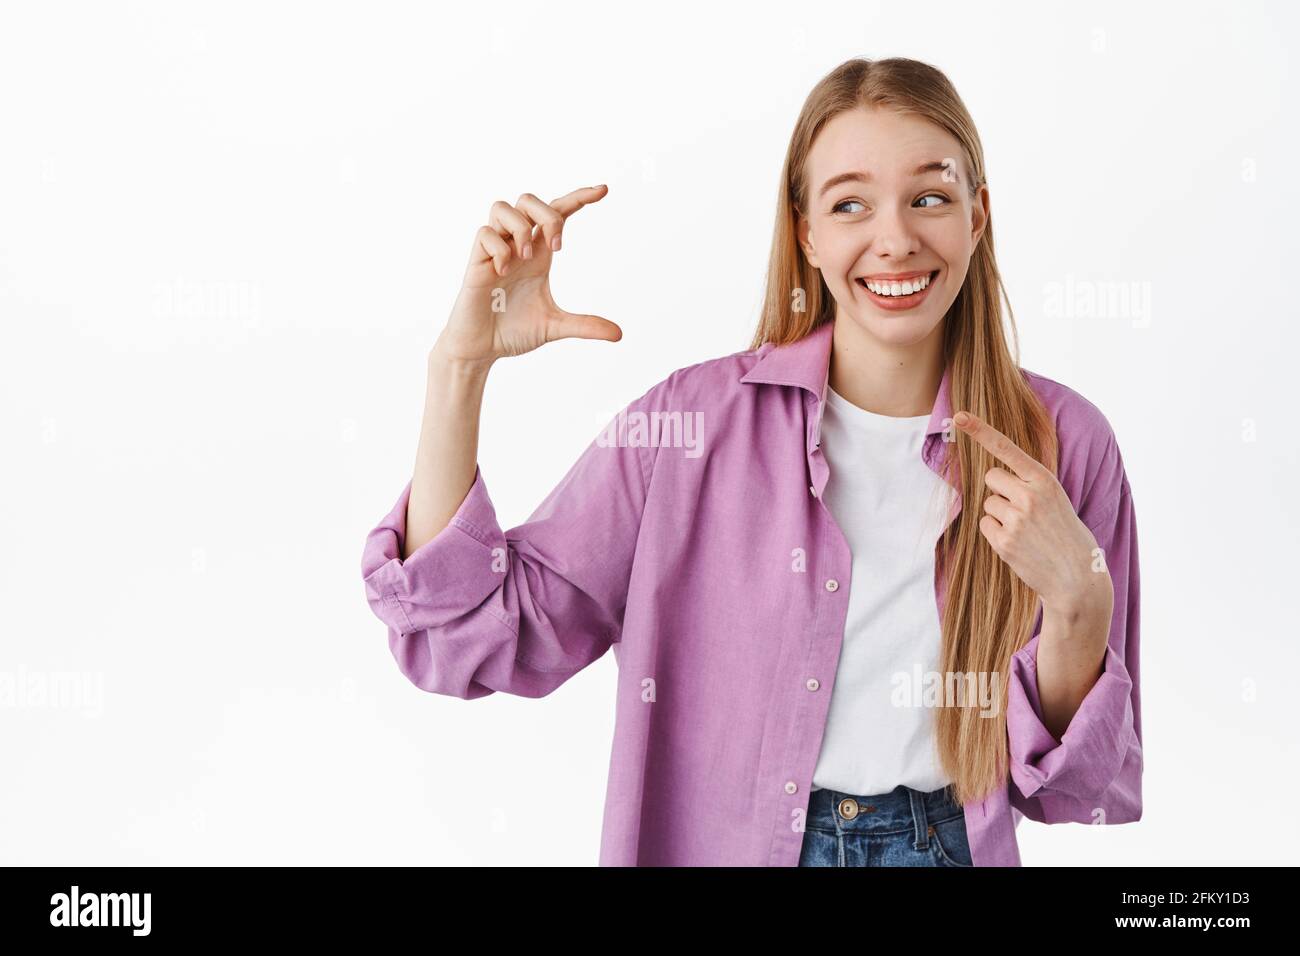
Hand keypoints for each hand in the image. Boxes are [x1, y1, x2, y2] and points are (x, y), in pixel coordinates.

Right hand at [433, 184, 621, 366]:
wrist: (482, 348)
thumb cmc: (513, 331)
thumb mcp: (554, 327)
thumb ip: (585, 326)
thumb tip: (619, 334)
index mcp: (538, 253)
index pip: (558, 212)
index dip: (579, 198)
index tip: (603, 191)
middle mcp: (516, 246)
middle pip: (529, 200)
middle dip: (549, 215)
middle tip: (556, 248)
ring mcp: (494, 251)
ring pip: (502, 207)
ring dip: (521, 228)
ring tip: (525, 258)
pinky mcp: (475, 262)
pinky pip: (484, 234)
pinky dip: (499, 250)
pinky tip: (502, 273)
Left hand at [953, 410, 1112, 619]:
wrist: (1078, 577)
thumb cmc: (1067, 535)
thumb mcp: (1057, 500)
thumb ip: (1031, 485)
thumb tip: (995, 478)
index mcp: (1045, 480)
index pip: (1006, 449)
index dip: (980, 430)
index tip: (959, 415)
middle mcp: (1029, 495)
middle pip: (991, 477)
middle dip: (1000, 490)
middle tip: (1023, 509)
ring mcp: (1015, 519)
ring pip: (987, 502)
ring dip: (1000, 514)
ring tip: (1026, 530)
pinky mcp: (1003, 541)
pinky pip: (984, 524)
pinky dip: (996, 533)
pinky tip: (1018, 543)